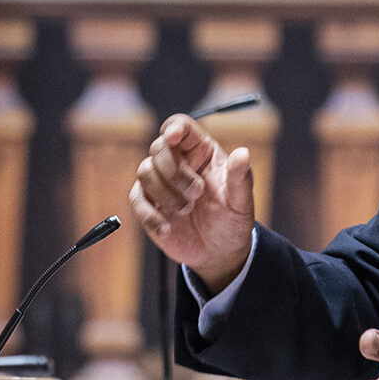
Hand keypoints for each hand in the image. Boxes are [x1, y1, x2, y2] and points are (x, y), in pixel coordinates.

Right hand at [129, 114, 255, 290]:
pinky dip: (150, 215)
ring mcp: (159, 183)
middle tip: (197, 194)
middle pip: (159, 147)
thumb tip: (242, 154)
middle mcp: (177, 162)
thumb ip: (240, 178)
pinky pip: (136, 201)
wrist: (218, 253)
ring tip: (186, 210)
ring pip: (145, 171)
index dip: (174, 127)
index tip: (173, 137)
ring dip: (165, 193)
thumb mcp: (241, 202)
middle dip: (174, 171)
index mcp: (200, 152)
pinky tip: (167, 228)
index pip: (181, 127)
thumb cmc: (232, 220)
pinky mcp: (147, 205)